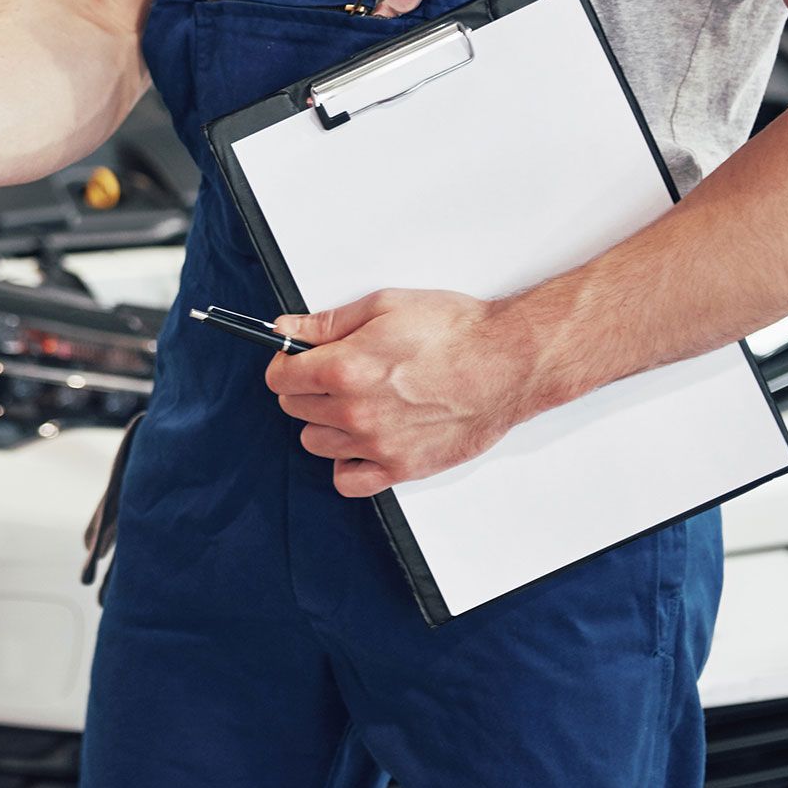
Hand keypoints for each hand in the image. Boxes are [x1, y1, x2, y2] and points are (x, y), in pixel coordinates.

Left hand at [264, 289, 541, 497]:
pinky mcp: (401, 468)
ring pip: (316, 443)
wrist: (507, 362)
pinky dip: (347, 464)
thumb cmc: (455, 332)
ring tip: (354, 403)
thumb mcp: (383, 307)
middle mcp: (354, 412)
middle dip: (306, 388)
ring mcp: (376, 445)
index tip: (295, 359)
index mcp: (344, 369)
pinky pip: (348, 481)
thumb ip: (326, 323)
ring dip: (325, 423)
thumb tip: (286, 329)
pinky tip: (361, 441)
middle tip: (332, 374)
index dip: (285, 363)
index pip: (280, 378)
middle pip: (295, 409)